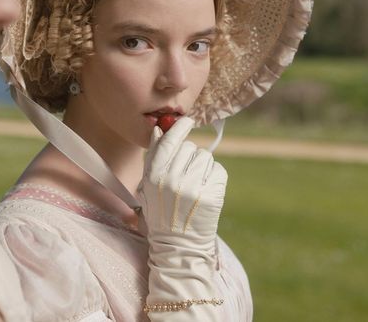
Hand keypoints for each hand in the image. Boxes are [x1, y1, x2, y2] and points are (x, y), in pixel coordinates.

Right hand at [137, 117, 227, 320]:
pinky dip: (215, 177)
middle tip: (187, 174)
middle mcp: (172, 179)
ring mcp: (193, 187)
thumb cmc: (162, 214)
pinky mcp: (212, 195)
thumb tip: (158, 129)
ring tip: (196, 185)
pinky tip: (207, 190)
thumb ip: (153, 157)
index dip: (178, 128)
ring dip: (203, 166)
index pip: (168, 141)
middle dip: (190, 156)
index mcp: (153, 176)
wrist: (178, 246)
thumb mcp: (149, 186)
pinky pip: (218, 170)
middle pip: (189, 148)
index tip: (186, 122)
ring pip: (205, 157)